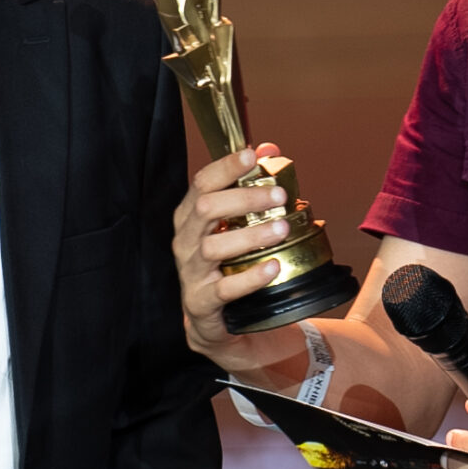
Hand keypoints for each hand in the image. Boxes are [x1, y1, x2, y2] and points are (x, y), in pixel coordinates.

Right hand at [170, 143, 298, 365]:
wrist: (211, 318)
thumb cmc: (224, 263)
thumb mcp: (234, 224)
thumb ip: (250, 186)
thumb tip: (271, 150)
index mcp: (190, 217)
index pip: (201, 183)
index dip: (226, 167)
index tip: (252, 156)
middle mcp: (185, 240)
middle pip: (206, 209)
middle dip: (244, 198)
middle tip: (279, 194)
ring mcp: (190, 272)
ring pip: (214, 247)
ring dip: (251, 235)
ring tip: (282, 227)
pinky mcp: (201, 302)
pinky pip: (224, 289)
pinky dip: (250, 277)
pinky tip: (272, 267)